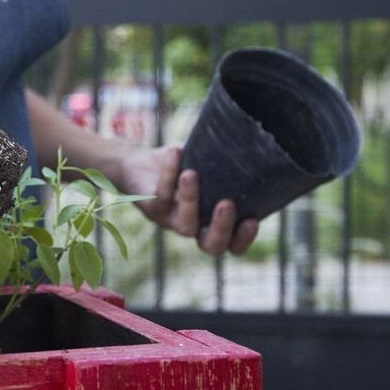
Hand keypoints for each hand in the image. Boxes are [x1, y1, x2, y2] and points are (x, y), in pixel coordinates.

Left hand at [116, 145, 258, 256]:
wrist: (136, 164)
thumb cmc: (181, 164)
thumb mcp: (207, 162)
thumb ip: (227, 162)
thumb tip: (254, 142)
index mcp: (211, 221)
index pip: (232, 244)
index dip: (243, 239)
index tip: (253, 220)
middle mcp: (193, 226)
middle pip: (211, 246)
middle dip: (222, 228)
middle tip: (227, 203)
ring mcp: (170, 221)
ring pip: (185, 226)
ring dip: (190, 200)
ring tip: (191, 174)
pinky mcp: (151, 208)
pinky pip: (161, 195)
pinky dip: (169, 171)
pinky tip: (176, 151)